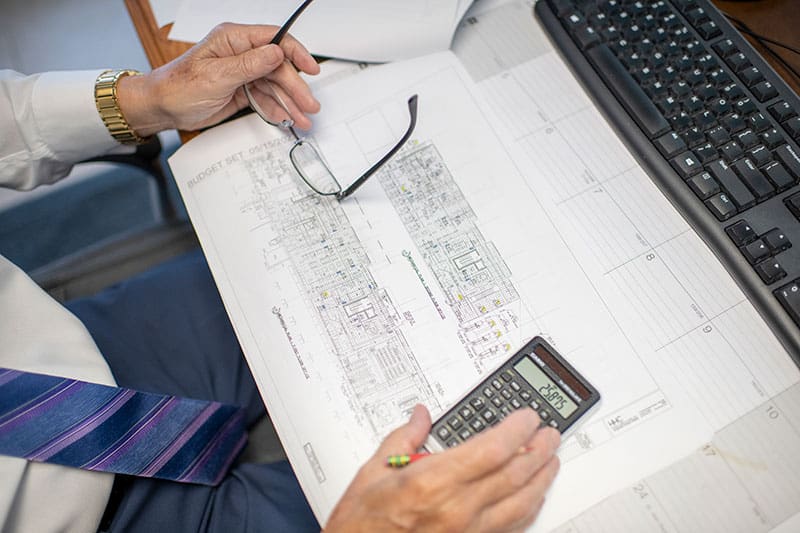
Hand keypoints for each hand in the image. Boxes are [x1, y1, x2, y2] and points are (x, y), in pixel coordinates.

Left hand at [117, 23, 320, 135]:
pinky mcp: (242, 90)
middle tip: (309, 105)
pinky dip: (277, 109)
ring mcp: (242, 72)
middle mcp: (241, 53)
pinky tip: (286, 118)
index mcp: (233, 40)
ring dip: (289, 102)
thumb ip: (249, 64)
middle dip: (295, 88)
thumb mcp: (215, 76)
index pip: (274, 40)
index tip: (311, 69)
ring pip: (275, 85)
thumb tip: (276, 52)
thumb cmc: (178, 87)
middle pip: (279, 68)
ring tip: (302, 118)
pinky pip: (265, 98)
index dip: (296, 53)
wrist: (162, 107)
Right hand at [325, 405, 560, 531]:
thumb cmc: (362, 524)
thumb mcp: (373, 471)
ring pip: (522, 502)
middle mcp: (456, 509)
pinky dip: (530, 507)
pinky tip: (535, 496)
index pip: (492, 449)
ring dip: (542, 478)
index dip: (518, 429)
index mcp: (432, 482)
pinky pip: (512, 526)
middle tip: (548, 432)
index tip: (527, 417)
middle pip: (515, 474)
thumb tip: (421, 416)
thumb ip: (403, 438)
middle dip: (539, 448)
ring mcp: (468, 531)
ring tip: (551, 459)